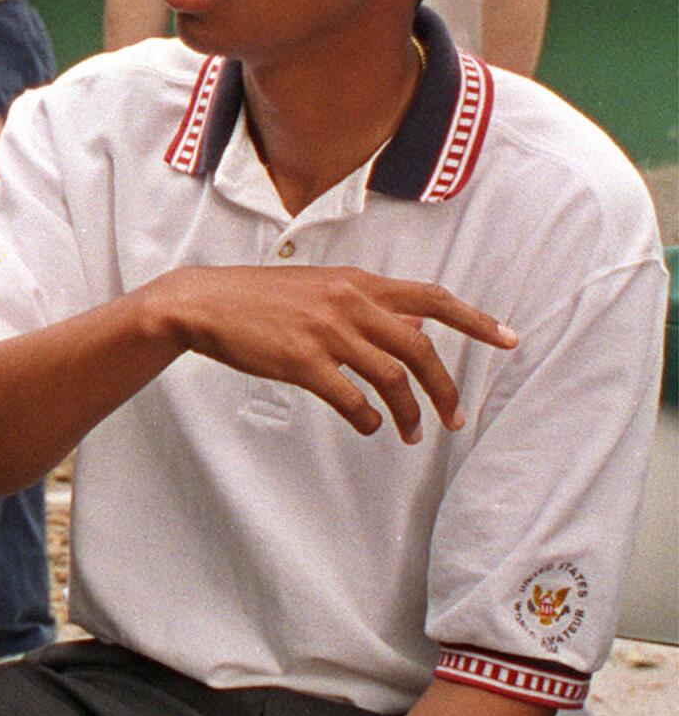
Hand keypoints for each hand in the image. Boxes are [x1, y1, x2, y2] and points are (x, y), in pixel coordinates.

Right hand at [148, 265, 516, 443]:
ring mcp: (326, 331)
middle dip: (446, 388)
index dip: (476, 320)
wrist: (205, 302)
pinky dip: (369, 418)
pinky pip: (351, 398)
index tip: (509, 340)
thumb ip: (365, 302)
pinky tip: (370, 427)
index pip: (432, 298)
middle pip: (420, 348)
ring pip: (392, 376)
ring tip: (411, 433)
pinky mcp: (301, 360)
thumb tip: (412, 324)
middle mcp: (349, 302)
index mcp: (357, 282)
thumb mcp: (319, 286)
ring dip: (409, 411)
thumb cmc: (260, 298)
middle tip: (455, 418)